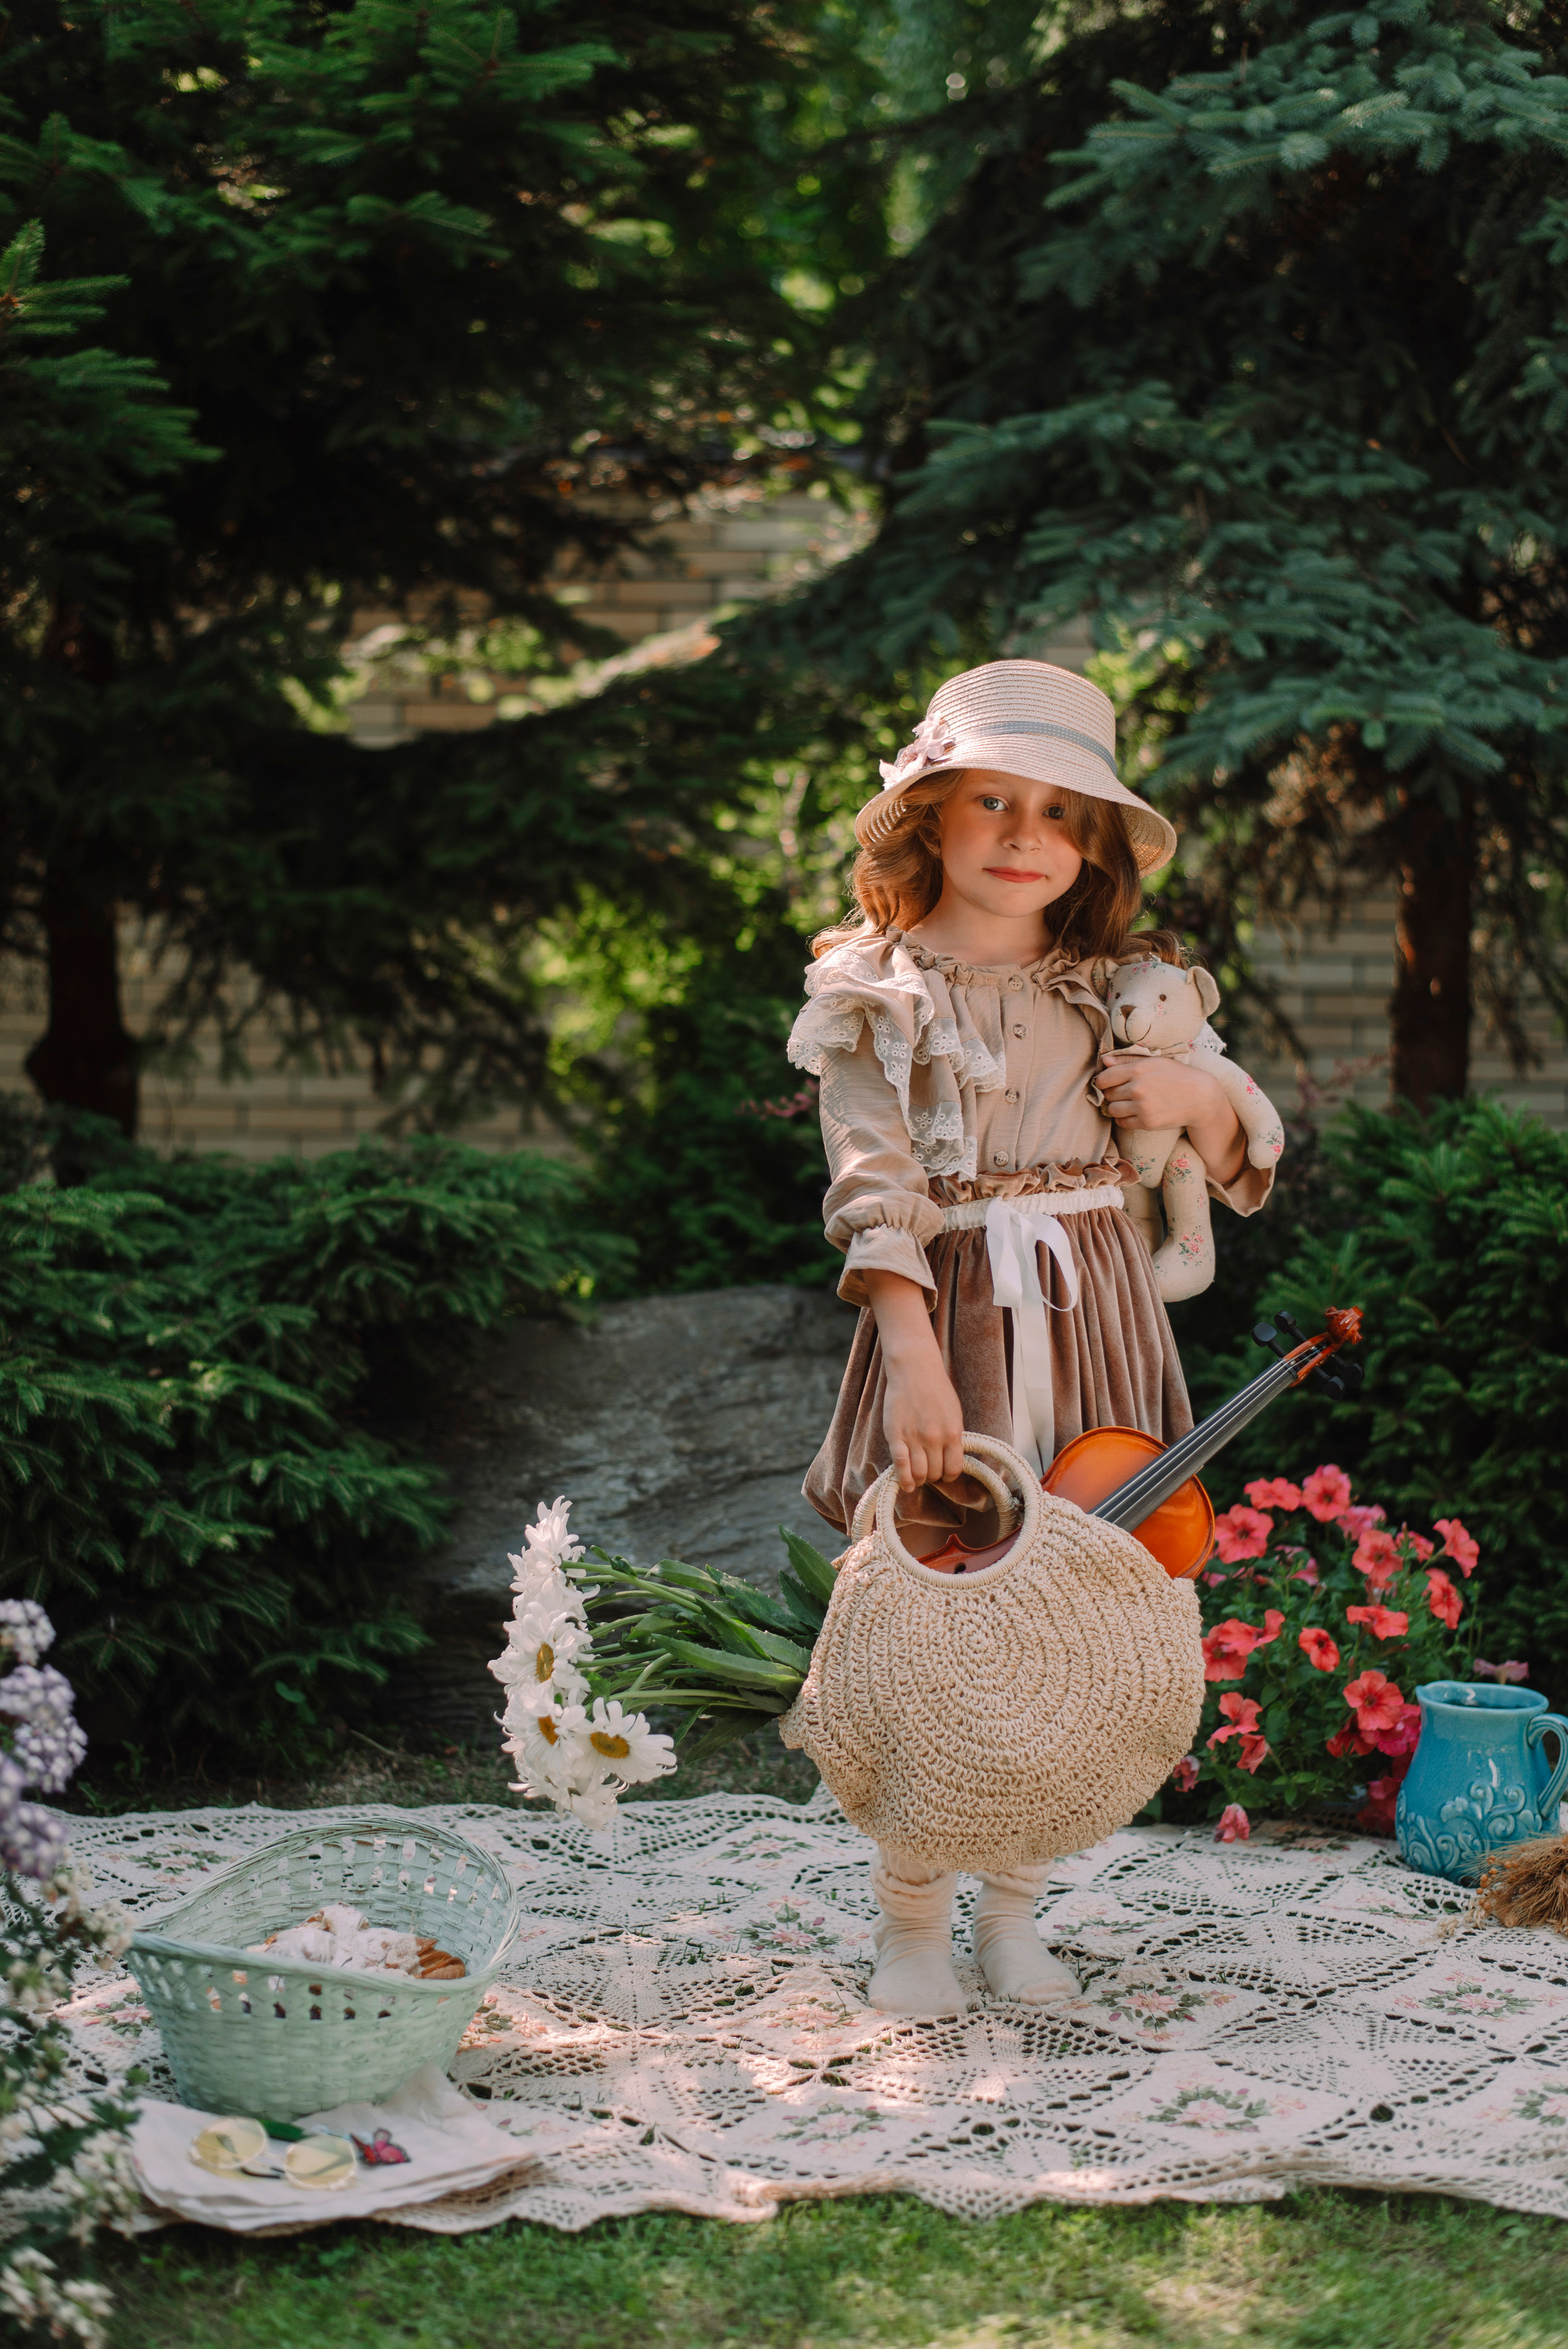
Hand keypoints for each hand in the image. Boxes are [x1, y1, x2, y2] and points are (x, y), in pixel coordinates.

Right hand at [881, 1360, 966, 1493]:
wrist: (915, 1370)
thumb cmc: (936, 1390)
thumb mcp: (954, 1414)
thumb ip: (953, 1438)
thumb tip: (951, 1461)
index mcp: (953, 1433)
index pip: (953, 1469)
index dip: (948, 1475)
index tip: (944, 1472)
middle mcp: (934, 1438)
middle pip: (935, 1473)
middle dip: (933, 1476)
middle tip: (928, 1471)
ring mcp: (914, 1437)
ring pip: (918, 1473)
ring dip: (919, 1479)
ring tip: (917, 1475)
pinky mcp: (896, 1435)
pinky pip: (900, 1464)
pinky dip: (903, 1479)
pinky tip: (906, 1485)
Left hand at [1098, 1052, 1246, 1183]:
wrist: (1200, 1097)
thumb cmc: (1176, 1075)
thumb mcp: (1154, 1061)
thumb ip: (1127, 1060)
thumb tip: (1104, 1061)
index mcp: (1138, 1069)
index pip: (1104, 1078)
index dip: (1103, 1081)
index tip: (1108, 1083)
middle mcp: (1138, 1088)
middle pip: (1108, 1094)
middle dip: (1112, 1094)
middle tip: (1124, 1092)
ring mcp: (1142, 1107)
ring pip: (1113, 1110)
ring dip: (1117, 1107)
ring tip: (1129, 1103)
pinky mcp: (1147, 1122)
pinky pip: (1123, 1123)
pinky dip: (1125, 1119)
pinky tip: (1136, 1112)